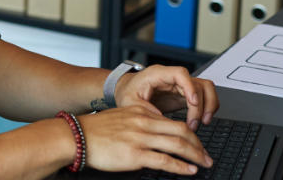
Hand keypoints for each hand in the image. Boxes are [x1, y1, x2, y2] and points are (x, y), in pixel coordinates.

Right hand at [81, 106, 212, 175]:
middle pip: (181, 131)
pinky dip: (181, 166)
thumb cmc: (94, 130)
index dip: (190, 134)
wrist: (76, 137)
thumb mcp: (120, 118)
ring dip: (196, 155)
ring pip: (178, 144)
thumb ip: (138, 121)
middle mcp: (143, 122)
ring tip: (205, 163)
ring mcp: (140, 138)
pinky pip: (165, 160)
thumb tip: (154, 132)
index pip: (173, 121)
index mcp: (140, 112)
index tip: (196, 143)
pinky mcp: (135, 155)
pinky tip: (189, 171)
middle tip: (206, 155)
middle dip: (198, 145)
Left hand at [116, 65, 219, 129]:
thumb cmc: (127, 92)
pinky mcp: (184, 94)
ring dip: (209, 105)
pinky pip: (204, 96)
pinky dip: (208, 107)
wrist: (127, 90)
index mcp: (157, 74)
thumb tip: (161, 118)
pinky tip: (202, 120)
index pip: (181, 73)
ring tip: (202, 122)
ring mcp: (180, 85)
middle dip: (200, 105)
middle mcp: (172, 77)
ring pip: (206, 88)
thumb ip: (144, 109)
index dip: (190, 87)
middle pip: (197, 84)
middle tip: (194, 123)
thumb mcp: (129, 101)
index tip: (193, 102)